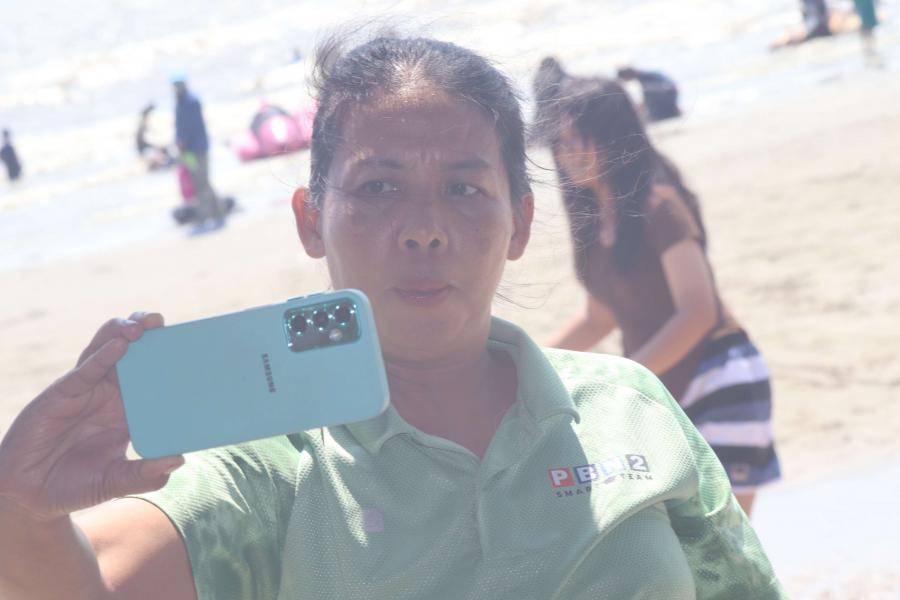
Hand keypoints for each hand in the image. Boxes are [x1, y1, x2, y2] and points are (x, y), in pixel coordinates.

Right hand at [0, 313, 183, 522]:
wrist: (30, 496)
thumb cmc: (76, 485)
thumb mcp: (116, 482)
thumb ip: (144, 475)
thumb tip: (178, 460)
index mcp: (128, 411)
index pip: (154, 377)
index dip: (168, 358)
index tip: (191, 346)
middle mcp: (110, 395)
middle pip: (133, 354)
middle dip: (148, 334)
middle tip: (164, 322)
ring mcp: (87, 390)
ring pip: (106, 350)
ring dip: (124, 333)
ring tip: (145, 324)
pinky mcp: (63, 393)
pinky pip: (85, 371)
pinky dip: (102, 357)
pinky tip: (119, 346)